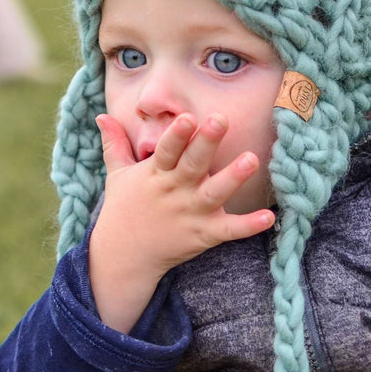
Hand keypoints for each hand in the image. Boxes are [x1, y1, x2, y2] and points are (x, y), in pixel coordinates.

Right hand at [88, 113, 275, 332]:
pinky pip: (229, 230)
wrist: (123, 257)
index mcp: (155, 174)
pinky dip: (248, 226)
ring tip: (252, 159)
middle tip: (221, 120)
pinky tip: (268, 217)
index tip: (187, 117)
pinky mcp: (204, 235)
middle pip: (192, 164)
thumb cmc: (123, 209)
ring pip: (214, 194)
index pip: (165, 150)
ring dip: (233, 177)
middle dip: (206, 143)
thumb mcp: (116, 174)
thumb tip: (102, 115)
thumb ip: (114, 143)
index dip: (176, 135)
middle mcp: (174, 191)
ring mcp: (190, 214)